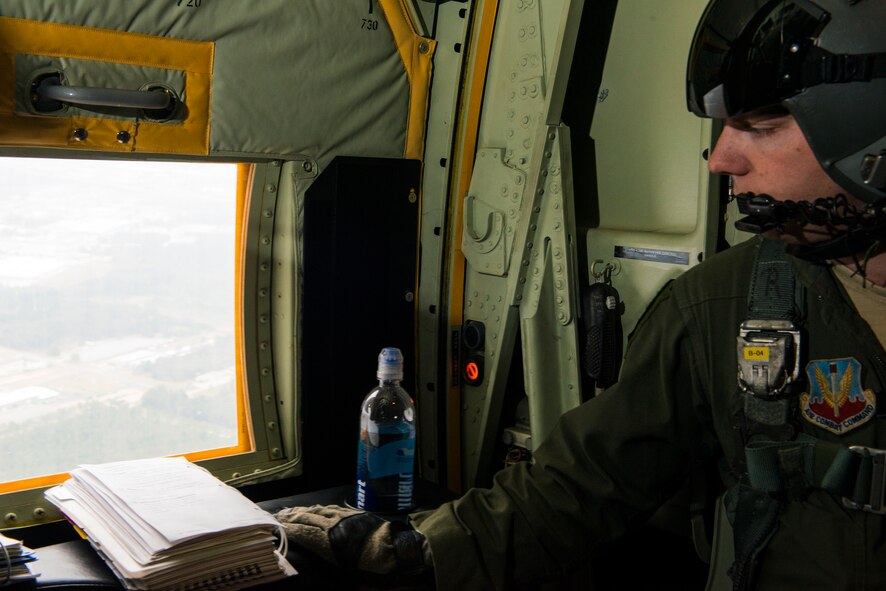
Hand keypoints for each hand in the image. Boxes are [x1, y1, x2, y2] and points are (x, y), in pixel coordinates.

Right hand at [275, 504, 430, 582]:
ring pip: (321, 510)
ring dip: (305, 510)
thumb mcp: (355, 581)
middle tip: (277, 516)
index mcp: (332, 543)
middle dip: (292, 516)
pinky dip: (322, 508)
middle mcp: (338, 526)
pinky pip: (336, 509)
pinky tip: (318, 508)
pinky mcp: (359, 515)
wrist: (406, 554)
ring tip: (292, 510)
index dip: (289, 528)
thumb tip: (327, 579)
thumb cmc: (379, 573)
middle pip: (309, 517)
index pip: (304, 532)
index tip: (275, 526)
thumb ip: (338, 577)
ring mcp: (349, 518)